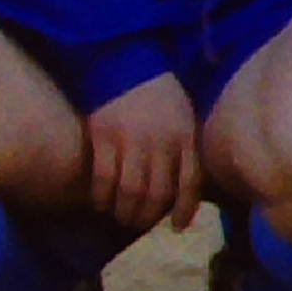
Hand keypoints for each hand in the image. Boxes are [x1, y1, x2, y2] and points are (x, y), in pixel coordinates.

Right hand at [85, 73, 199, 232]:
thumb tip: (184, 189)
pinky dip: (102, 197)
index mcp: (185, 136)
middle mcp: (161, 142)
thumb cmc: (159, 94)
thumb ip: (186, 148)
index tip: (178, 226)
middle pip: (157, 193)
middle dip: (149, 216)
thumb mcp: (184, 117)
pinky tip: (101, 203)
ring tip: (122, 217)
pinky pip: (103, 178)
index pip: (190, 182)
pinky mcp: (104, 138)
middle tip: (140, 224)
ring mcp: (131, 140)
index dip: (185, 209)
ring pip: (130, 191)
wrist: (127, 64)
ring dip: (125, 211)